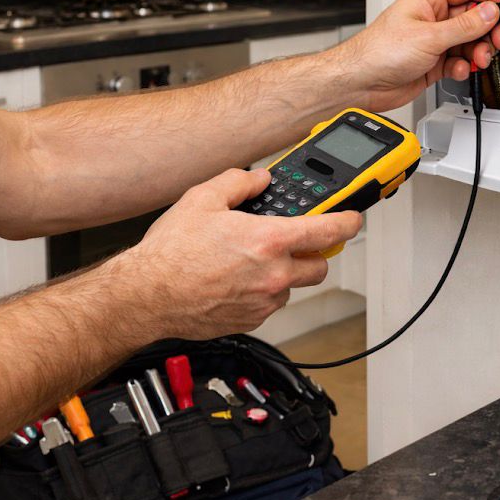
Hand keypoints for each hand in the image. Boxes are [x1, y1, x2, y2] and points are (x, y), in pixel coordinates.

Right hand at [120, 168, 361, 339]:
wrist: (145, 297)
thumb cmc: (170, 254)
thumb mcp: (202, 200)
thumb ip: (238, 183)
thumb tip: (258, 178)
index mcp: (269, 241)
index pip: (329, 231)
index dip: (349, 221)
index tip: (353, 217)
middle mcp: (274, 274)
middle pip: (320, 266)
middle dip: (313, 253)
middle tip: (296, 241)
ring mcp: (264, 301)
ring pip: (293, 286)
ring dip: (283, 274)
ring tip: (251, 261)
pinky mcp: (251, 320)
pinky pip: (270, 303)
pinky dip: (262, 291)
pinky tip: (235, 280)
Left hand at [333, 0, 499, 111]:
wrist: (361, 82)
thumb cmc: (380, 51)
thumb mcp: (429, 35)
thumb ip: (464, 25)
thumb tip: (489, 12)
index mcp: (428, 0)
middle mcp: (432, 18)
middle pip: (472, 17)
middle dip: (488, 29)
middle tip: (497, 40)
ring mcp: (433, 41)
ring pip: (468, 41)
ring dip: (477, 51)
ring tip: (478, 58)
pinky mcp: (433, 63)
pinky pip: (458, 61)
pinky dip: (463, 66)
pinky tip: (459, 70)